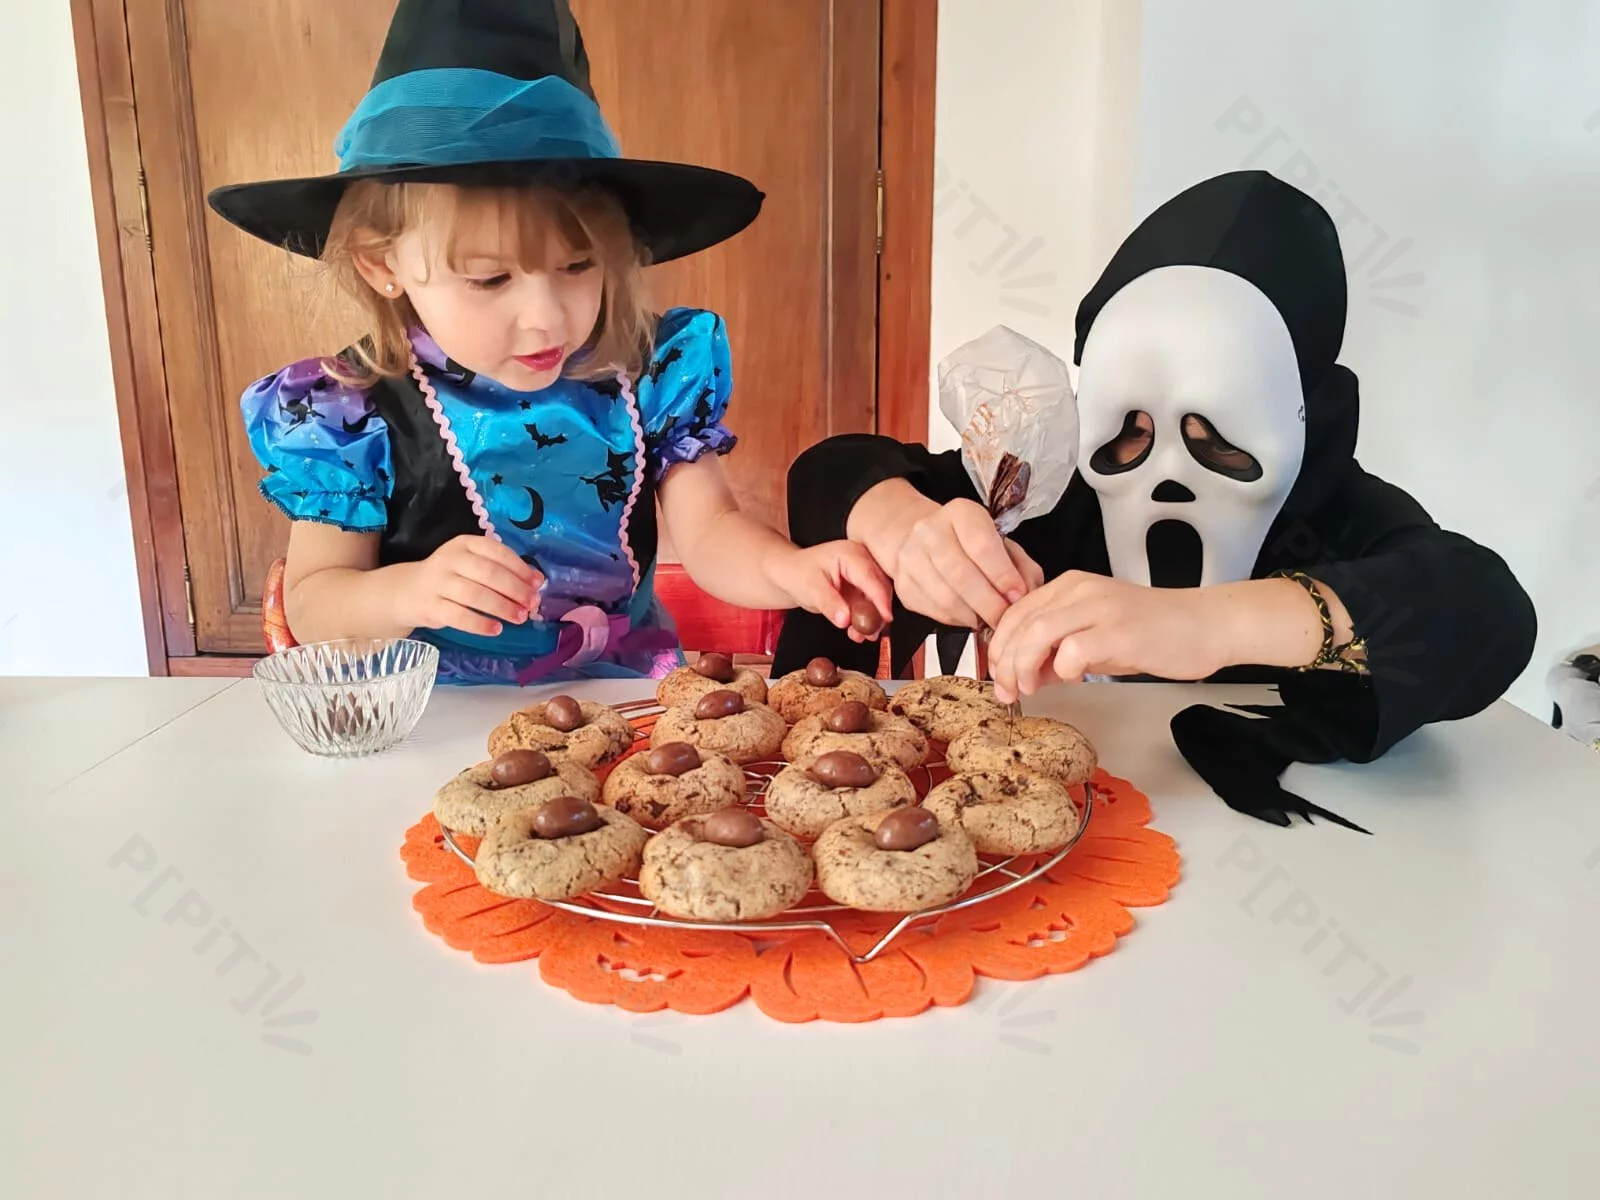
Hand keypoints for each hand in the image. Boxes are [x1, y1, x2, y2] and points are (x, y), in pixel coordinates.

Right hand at [388, 535, 544, 636]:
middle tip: (532, 604)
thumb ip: (499, 570)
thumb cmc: (449, 577)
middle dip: (515, 590)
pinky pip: (459, 616)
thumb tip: (535, 583)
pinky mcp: (430, 606)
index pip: (497, 552)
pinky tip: (496, 629)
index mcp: (465, 544)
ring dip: (502, 607)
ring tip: (520, 618)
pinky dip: (480, 624)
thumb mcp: (470, 564)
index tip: (538, 583)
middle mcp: (450, 559)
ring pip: (475, 595)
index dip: (520, 568)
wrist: (406, 591)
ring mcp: (438, 582)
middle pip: (489, 574)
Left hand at [764, 541, 894, 641]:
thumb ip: (829, 603)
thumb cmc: (797, 573)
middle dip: (878, 612)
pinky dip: (865, 619)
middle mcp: (861, 561)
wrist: (789, 574)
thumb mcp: (810, 588)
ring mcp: (862, 574)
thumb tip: (845, 619)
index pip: (871, 578)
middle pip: (880, 587)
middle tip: (871, 632)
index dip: (880, 599)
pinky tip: (857, 632)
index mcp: (850, 554)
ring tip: (862, 635)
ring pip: (877, 598)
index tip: (885, 618)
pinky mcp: (860, 587)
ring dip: (872, 618)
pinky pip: (869, 605)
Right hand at [885, 497, 1043, 629]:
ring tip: (990, 621)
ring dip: (974, 616)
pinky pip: (934, 610)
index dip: (1003, 575)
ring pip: (946, 598)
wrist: (923, 539)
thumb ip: (1021, 566)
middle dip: (990, 604)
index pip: (982, 545)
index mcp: (960, 513)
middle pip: (961, 575)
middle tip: (1006, 618)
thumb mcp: (1002, 542)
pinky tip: (970, 617)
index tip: (1018, 596)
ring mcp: (911, 558)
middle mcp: (929, 531)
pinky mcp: (903, 585)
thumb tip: (1025, 595)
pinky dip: (958, 620)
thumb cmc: (972, 544)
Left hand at [986, 571, 1230, 701]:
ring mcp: (1100, 607)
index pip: (1016, 612)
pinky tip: (1076, 678)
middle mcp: (1080, 590)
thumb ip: (1058, 652)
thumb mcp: (1095, 639)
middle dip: (1005, 662)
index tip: (998, 676)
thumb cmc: (1152, 634)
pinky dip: (1064, 670)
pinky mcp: (1119, 630)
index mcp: (1070, 586)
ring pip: (1038, 633)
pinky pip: (1074, 650)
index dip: (1000, 647)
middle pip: (1020, 623)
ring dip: (1024, 666)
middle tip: (1006, 691)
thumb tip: (1027, 675)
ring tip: (1028, 688)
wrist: (1204, 626)